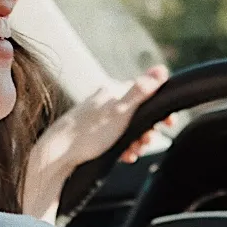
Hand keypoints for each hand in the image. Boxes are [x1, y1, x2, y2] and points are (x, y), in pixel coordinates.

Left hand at [36, 65, 172, 169]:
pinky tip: (123, 156)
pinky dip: (123, 147)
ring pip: (128, 127)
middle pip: (138, 113)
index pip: (146, 92)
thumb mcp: (120, 112)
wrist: (58, 154)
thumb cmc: (89, 133)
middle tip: (144, 142)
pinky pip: (116, 138)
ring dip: (136, 142)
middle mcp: (106, 100)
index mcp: (113, 91)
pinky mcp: (93, 132)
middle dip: (146, 130)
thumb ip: (141, 91)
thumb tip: (162, 69)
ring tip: (132, 152)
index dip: (159, 109)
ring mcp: (99, 116)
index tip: (169, 123)